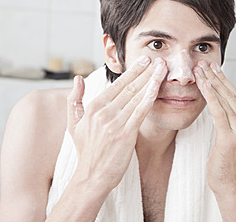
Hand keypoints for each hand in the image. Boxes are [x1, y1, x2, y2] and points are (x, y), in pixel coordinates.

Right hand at [66, 56, 166, 191]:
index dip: (133, 71)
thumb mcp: (73, 124)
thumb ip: (75, 100)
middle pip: (129, 87)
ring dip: (151, 81)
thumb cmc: (86, 150)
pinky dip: (149, 98)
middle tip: (159, 59)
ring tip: (163, 69)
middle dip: (146, 71)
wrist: (92, 176)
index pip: (117, 84)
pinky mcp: (126, 134)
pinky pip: (140, 112)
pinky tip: (157, 88)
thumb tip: (78, 78)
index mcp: (93, 107)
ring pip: (136, 97)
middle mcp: (104, 112)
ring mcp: (115, 123)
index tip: (145, 61)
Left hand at [194, 60, 235, 193]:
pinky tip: (203, 85)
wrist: (231, 182)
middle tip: (204, 63)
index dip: (224, 79)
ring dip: (210, 83)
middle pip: (231, 95)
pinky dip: (210, 96)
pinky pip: (218, 112)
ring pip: (224, 101)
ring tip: (200, 70)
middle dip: (216, 77)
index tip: (214, 67)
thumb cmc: (233, 159)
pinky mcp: (230, 138)